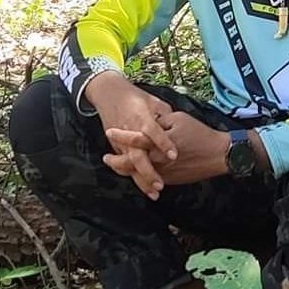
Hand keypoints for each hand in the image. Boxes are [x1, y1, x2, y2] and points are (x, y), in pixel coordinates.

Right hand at [85, 71, 177, 198]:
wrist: (110, 95)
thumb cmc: (135, 97)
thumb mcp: (154, 102)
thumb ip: (165, 114)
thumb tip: (177, 127)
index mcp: (141, 117)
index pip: (152, 131)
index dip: (163, 143)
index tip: (174, 155)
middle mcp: (130, 132)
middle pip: (138, 155)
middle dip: (149, 171)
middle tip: (161, 185)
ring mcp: (122, 142)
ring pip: (131, 166)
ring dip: (142, 180)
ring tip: (155, 193)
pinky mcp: (118, 148)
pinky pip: (126, 166)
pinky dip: (134, 177)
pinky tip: (146, 189)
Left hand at [105, 112, 229, 186]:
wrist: (217, 154)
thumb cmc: (199, 134)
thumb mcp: (178, 119)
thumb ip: (160, 121)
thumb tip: (148, 123)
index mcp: (159, 143)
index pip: (135, 139)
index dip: (121, 135)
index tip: (110, 131)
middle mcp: (158, 160)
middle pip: (131, 162)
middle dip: (116, 161)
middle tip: (106, 157)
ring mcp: (163, 172)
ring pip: (139, 174)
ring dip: (126, 170)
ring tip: (116, 165)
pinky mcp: (170, 179)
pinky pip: (151, 179)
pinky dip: (141, 176)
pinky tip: (135, 172)